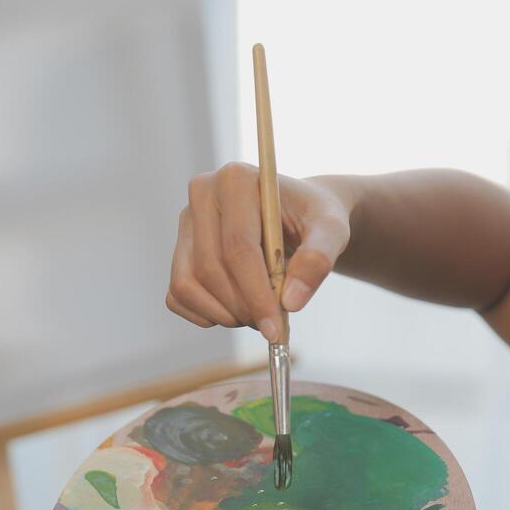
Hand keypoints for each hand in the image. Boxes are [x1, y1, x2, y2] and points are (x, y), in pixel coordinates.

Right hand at [166, 163, 350, 341]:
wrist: (301, 216)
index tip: (276, 329)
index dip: (256, 295)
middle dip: (242, 308)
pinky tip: (236, 312)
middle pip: (211, 269)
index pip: (238, 247)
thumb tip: (290, 302)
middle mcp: (202, 194)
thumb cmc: (315, 219)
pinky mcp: (179, 250)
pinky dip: (206, 316)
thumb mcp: (332, 231)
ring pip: (188, 285)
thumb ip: (318, 260)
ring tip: (257, 315)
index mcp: (236, 179)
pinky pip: (177, 296)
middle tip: (272, 325)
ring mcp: (185, 223)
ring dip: (224, 314)